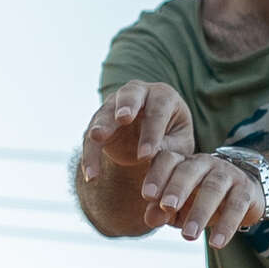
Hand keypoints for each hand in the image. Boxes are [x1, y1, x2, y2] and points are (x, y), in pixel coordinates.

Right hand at [82, 80, 195, 226]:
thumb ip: (168, 149)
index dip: (152, 132)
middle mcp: (138, 93)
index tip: (146, 155)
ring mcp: (115, 104)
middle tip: (122, 118)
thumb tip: (152, 157)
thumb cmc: (173, 141)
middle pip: (130, 95)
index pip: (158, 110)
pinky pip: (91, 137)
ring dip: (101, 126)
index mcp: (164, 96)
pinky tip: (91, 174)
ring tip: (97, 138)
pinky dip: (90, 155)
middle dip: (126, 106)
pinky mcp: (99, 121)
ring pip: (105, 113)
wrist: (153, 144)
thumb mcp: (178, 146)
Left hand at [141, 152, 265, 248]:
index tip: (147, 195)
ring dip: (200, 212)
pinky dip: (226, 226)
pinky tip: (216, 243)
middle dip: (177, 188)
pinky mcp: (245, 190)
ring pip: (213, 188)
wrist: (242, 193)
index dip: (156, 176)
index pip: (166, 160)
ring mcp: (226, 174)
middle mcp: (202, 163)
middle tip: (168, 206)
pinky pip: (236, 206)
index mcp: (181, 162)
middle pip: (188, 171)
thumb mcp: (177, 206)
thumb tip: (150, 219)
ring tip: (188, 236)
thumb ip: (161, 209)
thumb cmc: (198, 198)